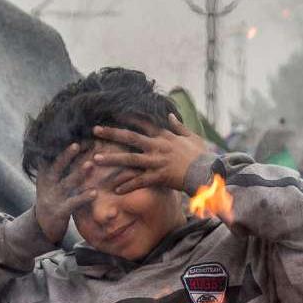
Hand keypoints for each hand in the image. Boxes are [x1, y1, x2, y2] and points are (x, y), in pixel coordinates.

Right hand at [33, 143, 98, 243]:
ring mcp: (53, 197)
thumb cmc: (53, 197)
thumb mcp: (50, 179)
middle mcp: (47, 183)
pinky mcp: (60, 211)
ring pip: (67, 183)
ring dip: (79, 174)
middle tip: (77, 144)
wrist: (43, 225)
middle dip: (66, 155)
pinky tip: (94, 192)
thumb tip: (70, 141)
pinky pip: (73, 203)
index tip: (76, 134)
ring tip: (90, 164)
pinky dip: (83, 197)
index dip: (62, 146)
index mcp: (45, 173)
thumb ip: (58, 164)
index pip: (52, 155)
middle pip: (56, 166)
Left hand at [89, 116, 209, 194]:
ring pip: (130, 159)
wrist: (208, 173)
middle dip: (112, 133)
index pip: (144, 122)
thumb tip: (170, 115)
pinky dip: (128, 185)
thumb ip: (179, 126)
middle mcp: (157, 146)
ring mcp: (157, 162)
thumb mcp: (192, 137)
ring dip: (112, 159)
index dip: (128, 117)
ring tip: (95, 159)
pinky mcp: (159, 177)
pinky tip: (115, 190)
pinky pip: (140, 181)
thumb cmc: (202, 156)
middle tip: (95, 130)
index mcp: (165, 136)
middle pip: (130, 138)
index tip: (114, 112)